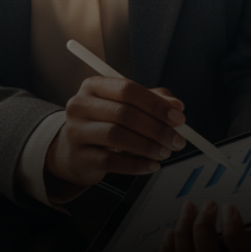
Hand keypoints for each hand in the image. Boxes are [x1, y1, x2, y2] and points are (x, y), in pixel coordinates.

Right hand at [44, 80, 186, 194]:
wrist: (72, 152)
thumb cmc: (103, 124)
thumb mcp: (125, 106)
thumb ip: (152, 102)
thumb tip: (176, 106)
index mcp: (93, 86)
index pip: (127, 89)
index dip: (155, 104)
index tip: (178, 118)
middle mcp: (80, 105)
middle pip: (123, 113)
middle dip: (156, 128)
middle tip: (177, 141)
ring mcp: (75, 131)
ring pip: (116, 136)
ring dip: (147, 146)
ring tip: (165, 153)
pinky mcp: (78, 157)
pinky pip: (111, 161)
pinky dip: (136, 164)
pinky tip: (151, 165)